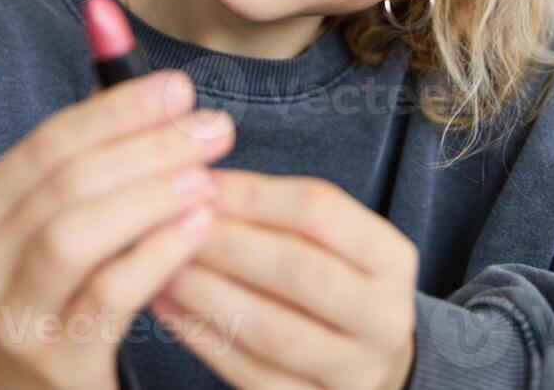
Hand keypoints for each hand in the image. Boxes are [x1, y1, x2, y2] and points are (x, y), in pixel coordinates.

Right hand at [0, 71, 236, 389]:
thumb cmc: (68, 294)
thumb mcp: (66, 222)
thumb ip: (97, 155)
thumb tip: (147, 75)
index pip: (48, 143)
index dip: (118, 110)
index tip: (181, 90)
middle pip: (63, 183)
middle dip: (145, 147)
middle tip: (212, 129)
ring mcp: (11, 316)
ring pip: (73, 235)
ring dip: (148, 197)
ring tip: (208, 179)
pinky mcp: (53, 362)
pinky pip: (106, 297)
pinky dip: (157, 254)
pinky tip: (199, 229)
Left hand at [150, 170, 417, 389]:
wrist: (372, 365)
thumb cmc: (335, 284)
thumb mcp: (333, 242)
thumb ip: (278, 213)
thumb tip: (201, 184)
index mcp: (391, 259)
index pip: (321, 211)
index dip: (253, 194)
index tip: (201, 182)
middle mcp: (385, 318)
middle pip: (299, 271)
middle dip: (226, 244)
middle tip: (170, 225)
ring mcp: (355, 372)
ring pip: (272, 331)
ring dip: (206, 294)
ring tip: (161, 267)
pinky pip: (252, 375)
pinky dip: (204, 339)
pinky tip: (168, 309)